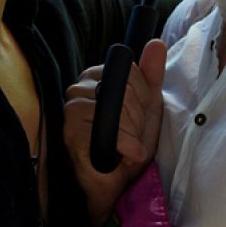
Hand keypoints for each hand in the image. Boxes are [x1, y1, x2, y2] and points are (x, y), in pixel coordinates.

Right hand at [63, 39, 165, 226]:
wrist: (118, 183)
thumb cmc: (130, 143)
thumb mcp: (148, 107)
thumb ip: (151, 75)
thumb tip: (156, 43)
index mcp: (94, 78)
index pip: (127, 71)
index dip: (142, 97)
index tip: (141, 118)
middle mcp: (78, 88)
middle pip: (121, 88)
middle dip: (137, 118)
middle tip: (135, 137)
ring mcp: (71, 109)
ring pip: (113, 107)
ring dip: (131, 133)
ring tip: (131, 147)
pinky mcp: (69, 132)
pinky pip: (104, 128)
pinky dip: (123, 144)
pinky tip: (126, 154)